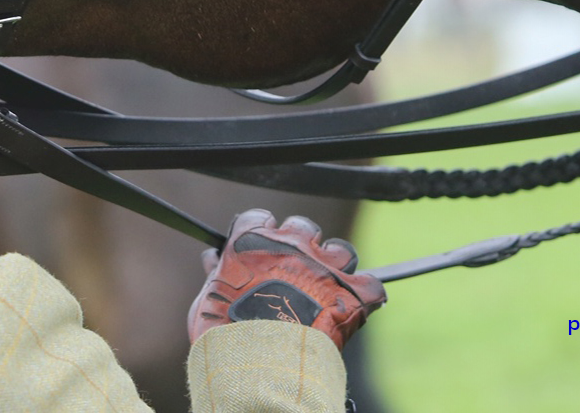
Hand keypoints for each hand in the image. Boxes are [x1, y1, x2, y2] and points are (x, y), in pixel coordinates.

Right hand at [187, 209, 386, 348]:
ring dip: (335, 265)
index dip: (263, 234)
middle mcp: (292, 243)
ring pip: (341, 250)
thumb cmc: (225, 332)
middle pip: (303, 227)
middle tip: (295, 271)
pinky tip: (354, 308)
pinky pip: (371, 286)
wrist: (259, 362)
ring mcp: (324, 266)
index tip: (262, 250)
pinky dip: (365, 297)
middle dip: (301, 245)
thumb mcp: (209, 296)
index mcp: (253, 240)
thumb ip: (216, 272)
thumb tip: (212, 259)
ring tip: (327, 288)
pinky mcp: (352, 294)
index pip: (261, 218)